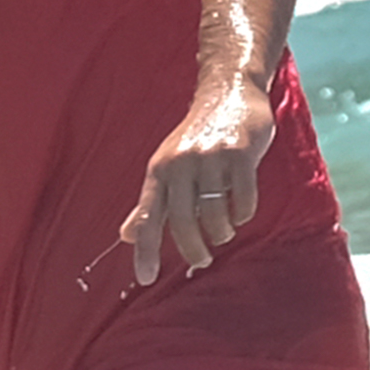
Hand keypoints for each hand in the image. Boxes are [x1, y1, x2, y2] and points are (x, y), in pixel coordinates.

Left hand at [121, 78, 276, 283]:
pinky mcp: (240, 154)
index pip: (147, 216)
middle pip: (181, 221)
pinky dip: (243, 214)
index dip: (145, 250)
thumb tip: (126, 236)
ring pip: (214, 214)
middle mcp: (180, 164)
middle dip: (193, 248)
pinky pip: (243, 199)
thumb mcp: (167, 166)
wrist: (229, 91)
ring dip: (221, 232)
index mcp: (159, 169)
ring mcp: (211, 158)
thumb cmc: (197, 136)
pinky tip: (241, 212)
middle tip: (201, 260)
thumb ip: (150, 202)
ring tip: (224, 232)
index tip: (146, 278)